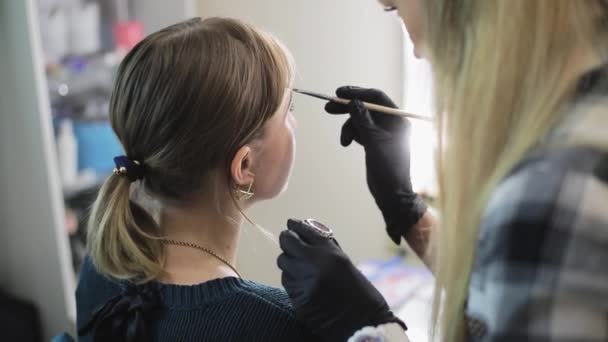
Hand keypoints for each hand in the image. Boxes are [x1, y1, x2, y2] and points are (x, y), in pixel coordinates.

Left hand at [277, 219, 405, 341]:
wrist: (363, 322)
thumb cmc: (358, 291)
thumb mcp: (344, 263)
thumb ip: (324, 249)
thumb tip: (302, 233)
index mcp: (330, 253)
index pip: (304, 230)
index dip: (295, 226)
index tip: (291, 224)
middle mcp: (314, 264)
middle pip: (287, 242)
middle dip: (287, 241)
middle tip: (290, 243)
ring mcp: (304, 282)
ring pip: (283, 262)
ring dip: (290, 262)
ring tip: (301, 268)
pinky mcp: (298, 299)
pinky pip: (287, 282)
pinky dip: (292, 280)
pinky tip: (304, 284)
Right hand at [325, 86, 426, 242]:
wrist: (391, 194)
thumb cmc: (388, 168)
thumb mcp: (374, 141)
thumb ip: (362, 119)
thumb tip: (353, 101)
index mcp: (397, 119)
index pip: (376, 97)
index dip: (357, 93)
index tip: (339, 93)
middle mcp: (391, 123)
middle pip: (366, 107)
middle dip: (347, 108)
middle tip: (329, 107)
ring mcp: (383, 133)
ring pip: (360, 120)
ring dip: (349, 128)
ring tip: (344, 142)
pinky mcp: (375, 142)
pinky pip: (360, 131)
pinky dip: (352, 135)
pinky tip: (347, 143)